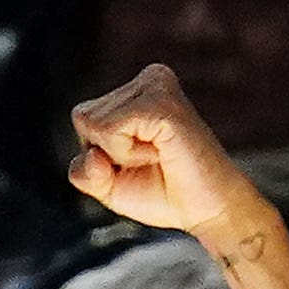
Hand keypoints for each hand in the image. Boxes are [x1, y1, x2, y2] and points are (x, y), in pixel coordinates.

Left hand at [66, 63, 273, 247]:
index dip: (99, 153)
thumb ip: (83, 171)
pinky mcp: (161, 102)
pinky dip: (128, 154)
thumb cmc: (163, 193)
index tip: (139, 160)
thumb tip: (92, 155)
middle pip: (83, 117)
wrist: (206, 209)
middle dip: (107, 154)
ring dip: (120, 155)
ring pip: (94, 123)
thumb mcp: (108, 185)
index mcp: (136, 90)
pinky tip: (160, 153)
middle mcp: (148, 79)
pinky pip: (110, 130)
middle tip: (150, 160)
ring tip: (158, 155)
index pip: (83, 118)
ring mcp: (156, 86)